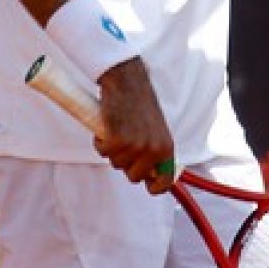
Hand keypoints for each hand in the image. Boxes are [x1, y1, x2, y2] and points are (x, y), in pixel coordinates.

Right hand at [94, 58, 174, 194]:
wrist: (128, 81)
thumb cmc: (140, 103)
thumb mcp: (156, 129)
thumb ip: (156, 151)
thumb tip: (153, 176)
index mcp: (167, 146)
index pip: (165, 180)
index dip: (155, 186)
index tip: (150, 185)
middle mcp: (153, 149)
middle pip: (135, 176)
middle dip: (128, 163)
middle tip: (127, 140)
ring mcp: (135, 146)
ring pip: (117, 164)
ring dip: (114, 149)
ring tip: (120, 127)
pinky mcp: (117, 140)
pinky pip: (103, 151)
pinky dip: (101, 140)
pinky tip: (109, 124)